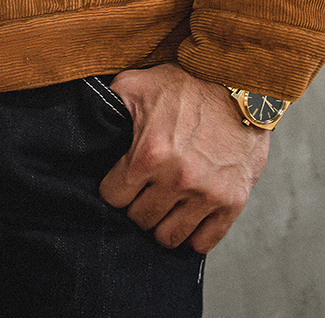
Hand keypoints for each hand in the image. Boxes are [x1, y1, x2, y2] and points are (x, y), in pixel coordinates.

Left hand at [98, 62, 269, 252]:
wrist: (236, 81)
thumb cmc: (184, 82)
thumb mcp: (135, 83)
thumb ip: (109, 104)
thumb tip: (88, 118)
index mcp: (148, 153)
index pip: (113, 198)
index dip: (114, 189)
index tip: (120, 182)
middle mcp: (177, 178)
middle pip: (140, 219)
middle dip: (137, 206)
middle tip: (143, 191)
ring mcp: (207, 193)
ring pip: (169, 237)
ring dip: (162, 224)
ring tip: (164, 206)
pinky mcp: (232, 201)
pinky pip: (204, 242)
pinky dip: (193, 235)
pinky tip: (188, 216)